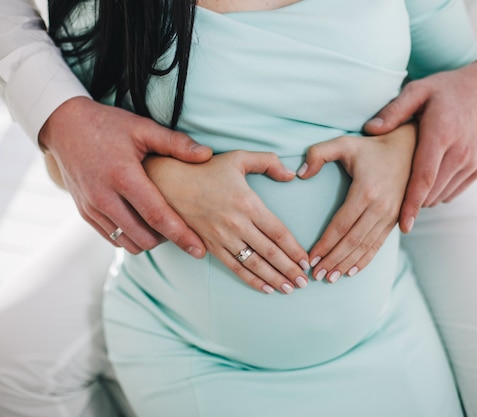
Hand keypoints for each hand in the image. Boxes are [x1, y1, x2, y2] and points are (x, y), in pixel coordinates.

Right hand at [38, 97, 212, 256]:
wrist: (65, 126)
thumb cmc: (109, 125)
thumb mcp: (143, 128)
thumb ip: (176, 143)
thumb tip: (208, 155)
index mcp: (123, 176)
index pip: (157, 216)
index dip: (181, 235)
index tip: (200, 249)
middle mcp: (104, 197)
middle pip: (144, 237)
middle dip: (168, 239)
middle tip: (183, 228)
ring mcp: (92, 208)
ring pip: (128, 243)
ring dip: (149, 240)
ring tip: (163, 224)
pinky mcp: (85, 213)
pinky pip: (113, 239)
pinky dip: (131, 237)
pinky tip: (144, 223)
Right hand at [144, 151, 310, 293]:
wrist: (169, 183)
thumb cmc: (207, 168)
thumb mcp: (239, 158)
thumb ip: (268, 162)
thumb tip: (291, 175)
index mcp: (248, 203)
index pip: (278, 232)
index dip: (295, 249)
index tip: (307, 260)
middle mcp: (237, 224)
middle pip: (270, 252)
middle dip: (290, 269)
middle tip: (305, 282)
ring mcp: (223, 237)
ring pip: (254, 264)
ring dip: (274, 279)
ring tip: (290, 289)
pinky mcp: (210, 245)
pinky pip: (234, 267)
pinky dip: (251, 280)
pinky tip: (266, 288)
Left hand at [297, 123, 416, 281]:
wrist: (409, 149)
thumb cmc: (370, 147)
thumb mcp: (343, 143)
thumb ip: (318, 153)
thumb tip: (300, 174)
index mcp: (365, 191)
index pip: (340, 225)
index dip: (324, 244)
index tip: (310, 258)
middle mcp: (380, 207)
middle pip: (352, 241)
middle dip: (333, 261)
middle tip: (316, 275)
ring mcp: (391, 216)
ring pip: (365, 247)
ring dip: (347, 265)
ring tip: (330, 278)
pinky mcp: (397, 220)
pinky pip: (378, 245)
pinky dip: (364, 260)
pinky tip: (351, 272)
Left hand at [364, 60, 476, 232]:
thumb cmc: (446, 90)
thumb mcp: (418, 90)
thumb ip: (394, 111)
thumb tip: (370, 130)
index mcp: (441, 134)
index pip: (424, 178)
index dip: (411, 204)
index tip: (402, 226)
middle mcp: (460, 152)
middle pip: (431, 192)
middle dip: (410, 202)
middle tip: (387, 200)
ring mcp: (472, 163)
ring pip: (440, 195)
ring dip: (422, 197)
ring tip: (405, 186)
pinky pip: (452, 192)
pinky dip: (437, 192)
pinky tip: (425, 180)